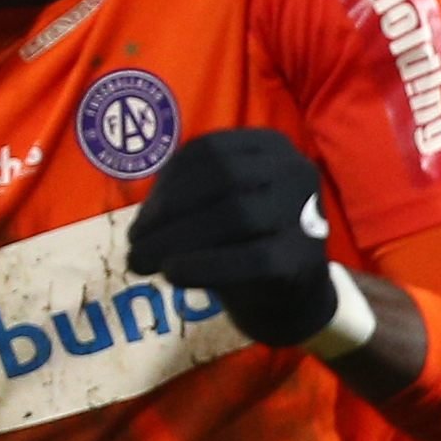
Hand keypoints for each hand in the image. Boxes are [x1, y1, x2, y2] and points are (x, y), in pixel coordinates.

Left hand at [125, 128, 336, 346]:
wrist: (288, 295)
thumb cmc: (239, 242)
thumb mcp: (208, 209)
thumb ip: (177, 202)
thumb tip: (140, 227)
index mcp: (267, 145)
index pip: (206, 151)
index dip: (164, 184)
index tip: (139, 220)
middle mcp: (294, 168)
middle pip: (220, 179)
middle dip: (165, 213)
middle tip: (133, 245)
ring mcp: (307, 209)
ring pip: (235, 215)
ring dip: (174, 240)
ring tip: (140, 263)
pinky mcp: (305, 254)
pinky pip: (252, 258)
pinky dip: (205, 265)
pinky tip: (173, 274)